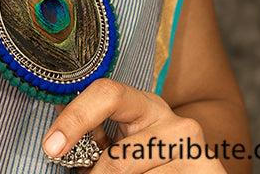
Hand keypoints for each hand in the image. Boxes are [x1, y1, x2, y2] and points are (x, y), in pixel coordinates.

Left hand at [42, 79, 236, 171]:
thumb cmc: (150, 161)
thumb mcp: (122, 143)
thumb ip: (95, 134)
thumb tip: (56, 129)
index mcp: (144, 104)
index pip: (107, 93)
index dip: (75, 118)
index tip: (51, 146)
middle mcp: (172, 119)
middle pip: (117, 159)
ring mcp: (191, 147)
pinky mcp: (208, 171)